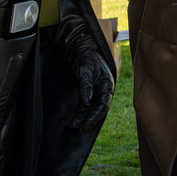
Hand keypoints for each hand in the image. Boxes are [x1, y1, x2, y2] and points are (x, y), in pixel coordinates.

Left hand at [57, 12, 114, 131]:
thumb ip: (86, 85)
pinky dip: (79, 112)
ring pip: (91, 109)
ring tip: (69, 123)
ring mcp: (97, 92)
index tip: (84, 126)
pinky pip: (86, 106)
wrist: (83, 49)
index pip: (103, 105)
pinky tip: (71, 117)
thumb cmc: (87, 57)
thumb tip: (86, 102)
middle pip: (97, 110)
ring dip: (81, 117)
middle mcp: (104, 90)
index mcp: (107, 84)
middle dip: (86, 119)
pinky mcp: (90, 92)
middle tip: (74, 126)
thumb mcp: (86, 69)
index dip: (94, 117)